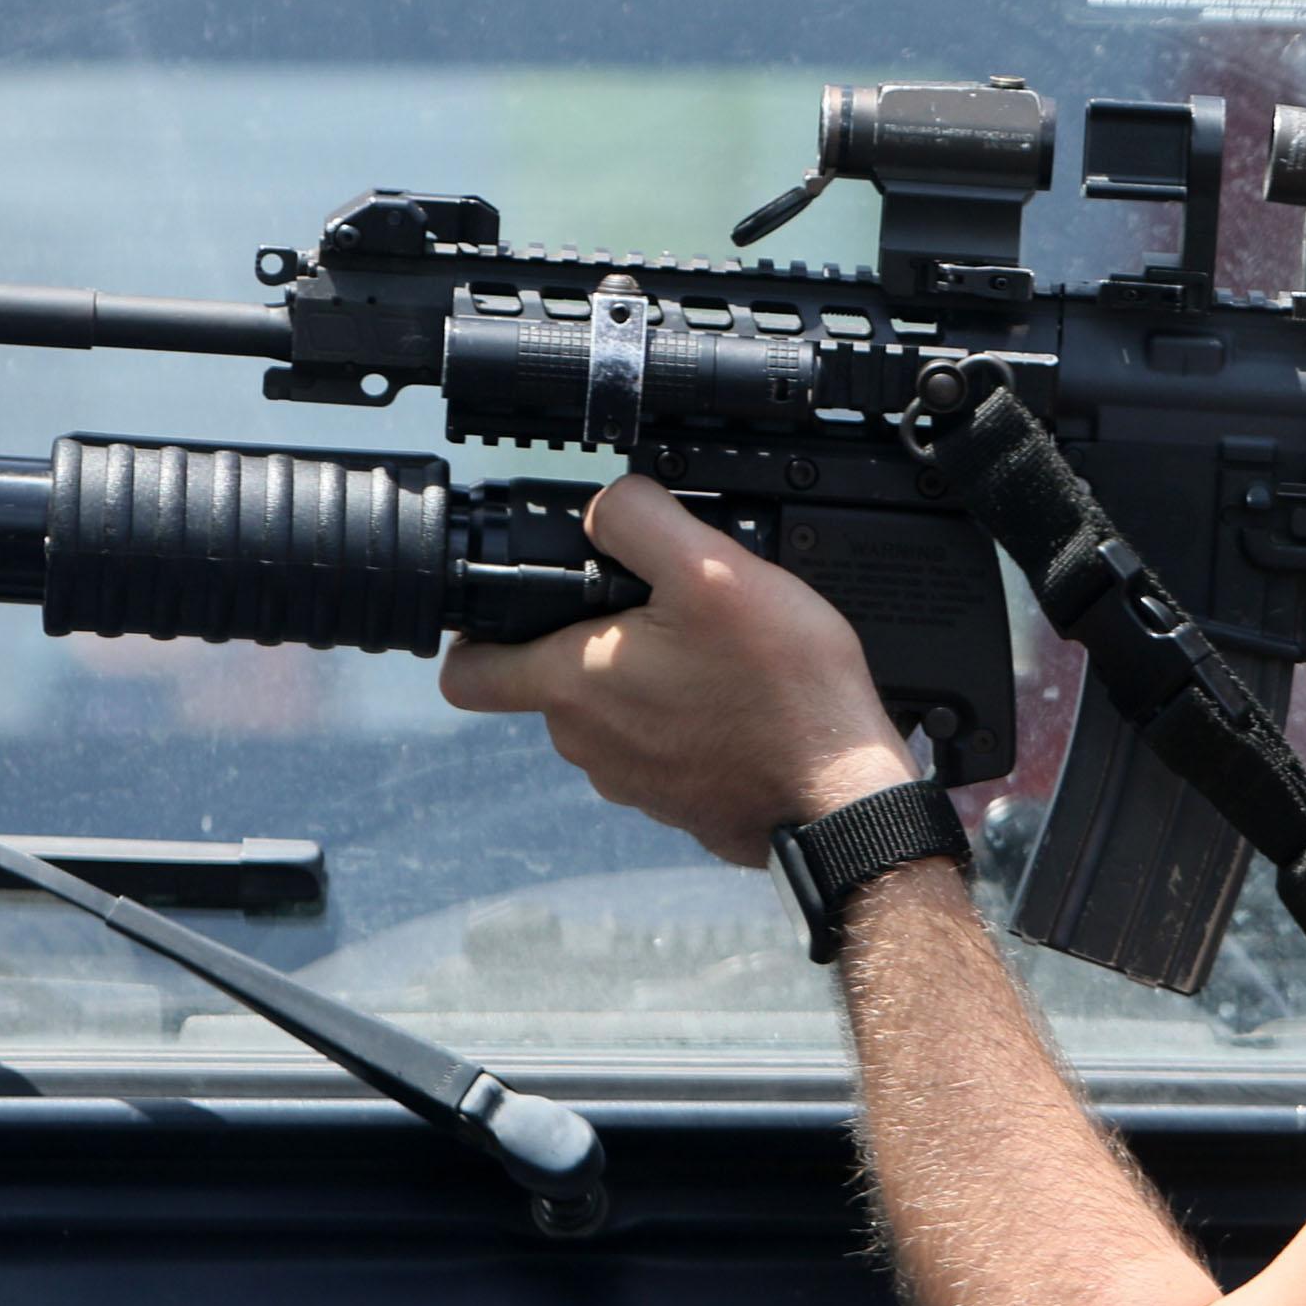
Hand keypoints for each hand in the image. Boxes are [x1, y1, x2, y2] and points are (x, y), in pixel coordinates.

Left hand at [437, 475, 921, 866]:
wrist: (841, 796)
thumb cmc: (783, 693)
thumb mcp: (714, 570)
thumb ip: (640, 520)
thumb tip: (605, 504)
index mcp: (573, 685)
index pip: (465, 675)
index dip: (477, 635)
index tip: (514, 609)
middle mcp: (587, 742)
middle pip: (551, 681)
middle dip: (591, 642)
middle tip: (661, 613)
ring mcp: (630, 780)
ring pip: (608, 715)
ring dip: (644, 683)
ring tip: (712, 657)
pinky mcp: (675, 800)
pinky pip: (658, 748)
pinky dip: (685, 722)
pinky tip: (737, 702)